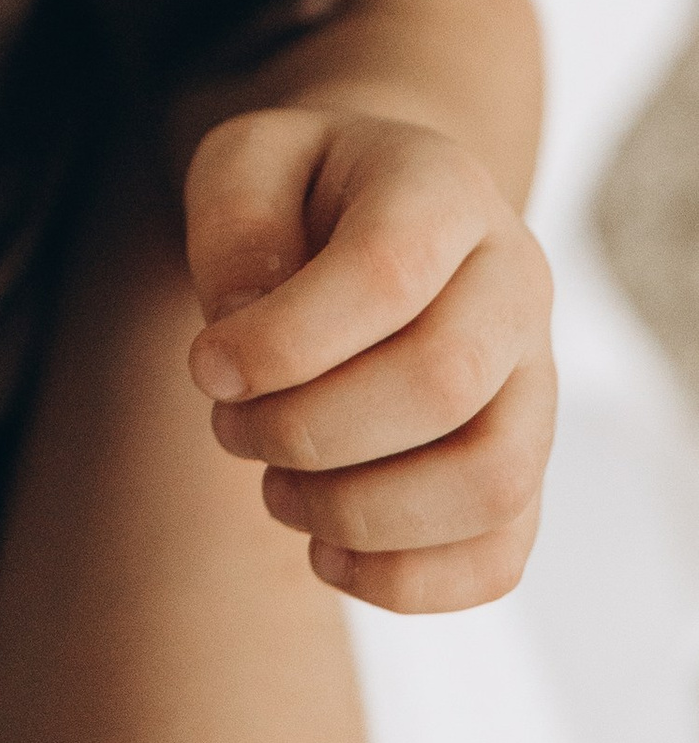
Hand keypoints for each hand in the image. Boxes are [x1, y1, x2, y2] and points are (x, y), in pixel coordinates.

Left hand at [183, 106, 555, 611]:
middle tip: (229, 429)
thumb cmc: (295, 191)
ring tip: (276, 491)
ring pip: (492, 482)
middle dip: (309, 430)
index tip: (206, 370)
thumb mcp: (245, 161)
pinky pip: (502, 554)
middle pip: (442, 385)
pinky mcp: (526, 466)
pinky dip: (409, 580)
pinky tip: (327, 551)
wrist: (364, 218)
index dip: (284, 342)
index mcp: (446, 190)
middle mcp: (517, 283)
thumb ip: (238, 226)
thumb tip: (248, 330)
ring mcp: (536, 383)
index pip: (386, 274)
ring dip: (360, 511)